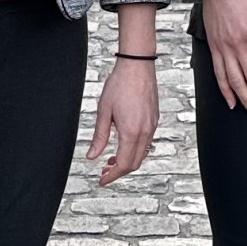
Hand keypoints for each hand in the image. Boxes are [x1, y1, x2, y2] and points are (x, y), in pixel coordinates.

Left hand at [88, 54, 160, 183]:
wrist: (137, 66)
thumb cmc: (120, 84)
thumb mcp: (103, 112)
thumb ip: (99, 137)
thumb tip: (92, 156)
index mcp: (131, 132)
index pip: (124, 164)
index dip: (112, 175)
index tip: (102, 179)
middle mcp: (145, 132)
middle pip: (135, 163)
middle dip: (119, 171)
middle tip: (104, 171)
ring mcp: (152, 126)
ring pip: (142, 154)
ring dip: (127, 160)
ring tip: (111, 159)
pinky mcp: (154, 120)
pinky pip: (146, 143)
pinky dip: (135, 150)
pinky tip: (123, 144)